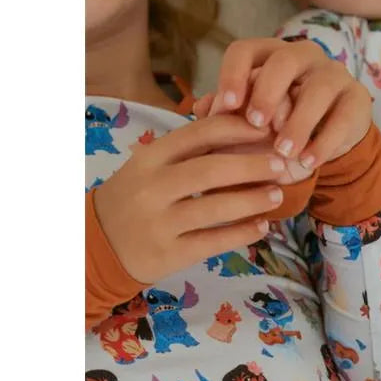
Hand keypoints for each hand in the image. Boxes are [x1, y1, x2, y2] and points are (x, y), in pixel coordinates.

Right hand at [93, 113, 286, 282]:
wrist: (98, 244)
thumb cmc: (135, 197)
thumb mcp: (150, 166)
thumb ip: (188, 149)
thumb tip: (241, 126)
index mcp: (151, 157)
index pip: (200, 133)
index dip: (238, 128)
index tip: (267, 129)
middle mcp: (153, 187)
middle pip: (212, 170)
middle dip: (253, 166)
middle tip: (282, 165)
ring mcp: (160, 223)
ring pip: (216, 208)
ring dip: (253, 200)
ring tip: (277, 195)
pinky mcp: (169, 254)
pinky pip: (214, 242)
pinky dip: (243, 233)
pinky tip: (262, 226)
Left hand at [194, 37, 372, 170]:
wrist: (326, 140)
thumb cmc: (279, 125)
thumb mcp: (250, 121)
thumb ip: (227, 114)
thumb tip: (200, 109)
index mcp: (269, 56)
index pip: (245, 50)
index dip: (233, 75)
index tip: (226, 107)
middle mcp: (303, 57)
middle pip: (284, 60)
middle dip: (268, 92)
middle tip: (257, 124)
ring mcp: (333, 75)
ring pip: (317, 88)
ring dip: (298, 122)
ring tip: (283, 151)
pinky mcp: (357, 100)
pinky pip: (342, 118)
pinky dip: (324, 142)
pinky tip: (309, 161)